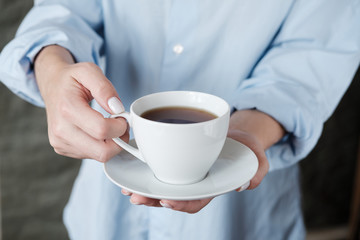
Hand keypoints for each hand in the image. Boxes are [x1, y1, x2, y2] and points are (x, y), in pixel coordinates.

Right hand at [35, 45, 127, 161]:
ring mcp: (60, 142)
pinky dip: (100, 146)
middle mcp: (60, 130)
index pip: (102, 130)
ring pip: (98, 156)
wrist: (52, 85)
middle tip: (122, 126)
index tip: (123, 117)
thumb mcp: (89, 71)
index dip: (120, 126)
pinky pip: (91, 156)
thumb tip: (117, 109)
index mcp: (67, 108)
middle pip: (102, 151)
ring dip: (111, 144)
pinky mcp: (62, 149)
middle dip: (119, 140)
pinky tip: (98, 132)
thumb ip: (104, 88)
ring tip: (110, 126)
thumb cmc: (72, 79)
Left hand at [121, 129, 267, 213]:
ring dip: (144, 189)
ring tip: (127, 188)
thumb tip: (245, 184)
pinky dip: (145, 171)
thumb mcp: (257, 159)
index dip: (181, 204)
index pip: (195, 201)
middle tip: (136, 197)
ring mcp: (185, 171)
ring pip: (162, 185)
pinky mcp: (176, 158)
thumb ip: (257, 172)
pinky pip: (160, 167)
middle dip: (153, 200)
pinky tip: (131, 170)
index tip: (168, 200)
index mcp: (211, 187)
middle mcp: (195, 182)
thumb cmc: (246, 149)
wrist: (236, 134)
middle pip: (172, 196)